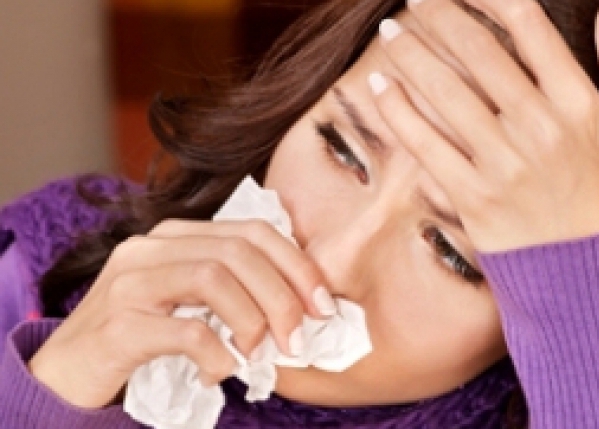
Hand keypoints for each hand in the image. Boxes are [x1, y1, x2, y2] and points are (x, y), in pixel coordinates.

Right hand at [28, 219, 334, 407]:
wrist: (68, 370)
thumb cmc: (140, 333)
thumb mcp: (188, 299)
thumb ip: (232, 287)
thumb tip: (301, 304)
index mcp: (176, 235)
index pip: (252, 231)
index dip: (297, 265)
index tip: (323, 305)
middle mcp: (152, 247)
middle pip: (238, 252)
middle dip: (282, 297)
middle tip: (298, 339)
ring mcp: (130, 281)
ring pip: (213, 279)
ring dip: (252, 322)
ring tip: (258, 355)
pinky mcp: (117, 324)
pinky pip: (186, 331)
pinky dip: (218, 355)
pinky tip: (221, 373)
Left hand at [372, 0, 598, 252]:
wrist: (591, 284)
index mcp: (581, 107)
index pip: (530, 30)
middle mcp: (538, 127)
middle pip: (479, 53)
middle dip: (441, 15)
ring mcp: (502, 164)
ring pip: (447, 92)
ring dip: (412, 54)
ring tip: (388, 30)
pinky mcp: (473, 198)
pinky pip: (427, 145)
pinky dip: (399, 111)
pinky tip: (379, 84)